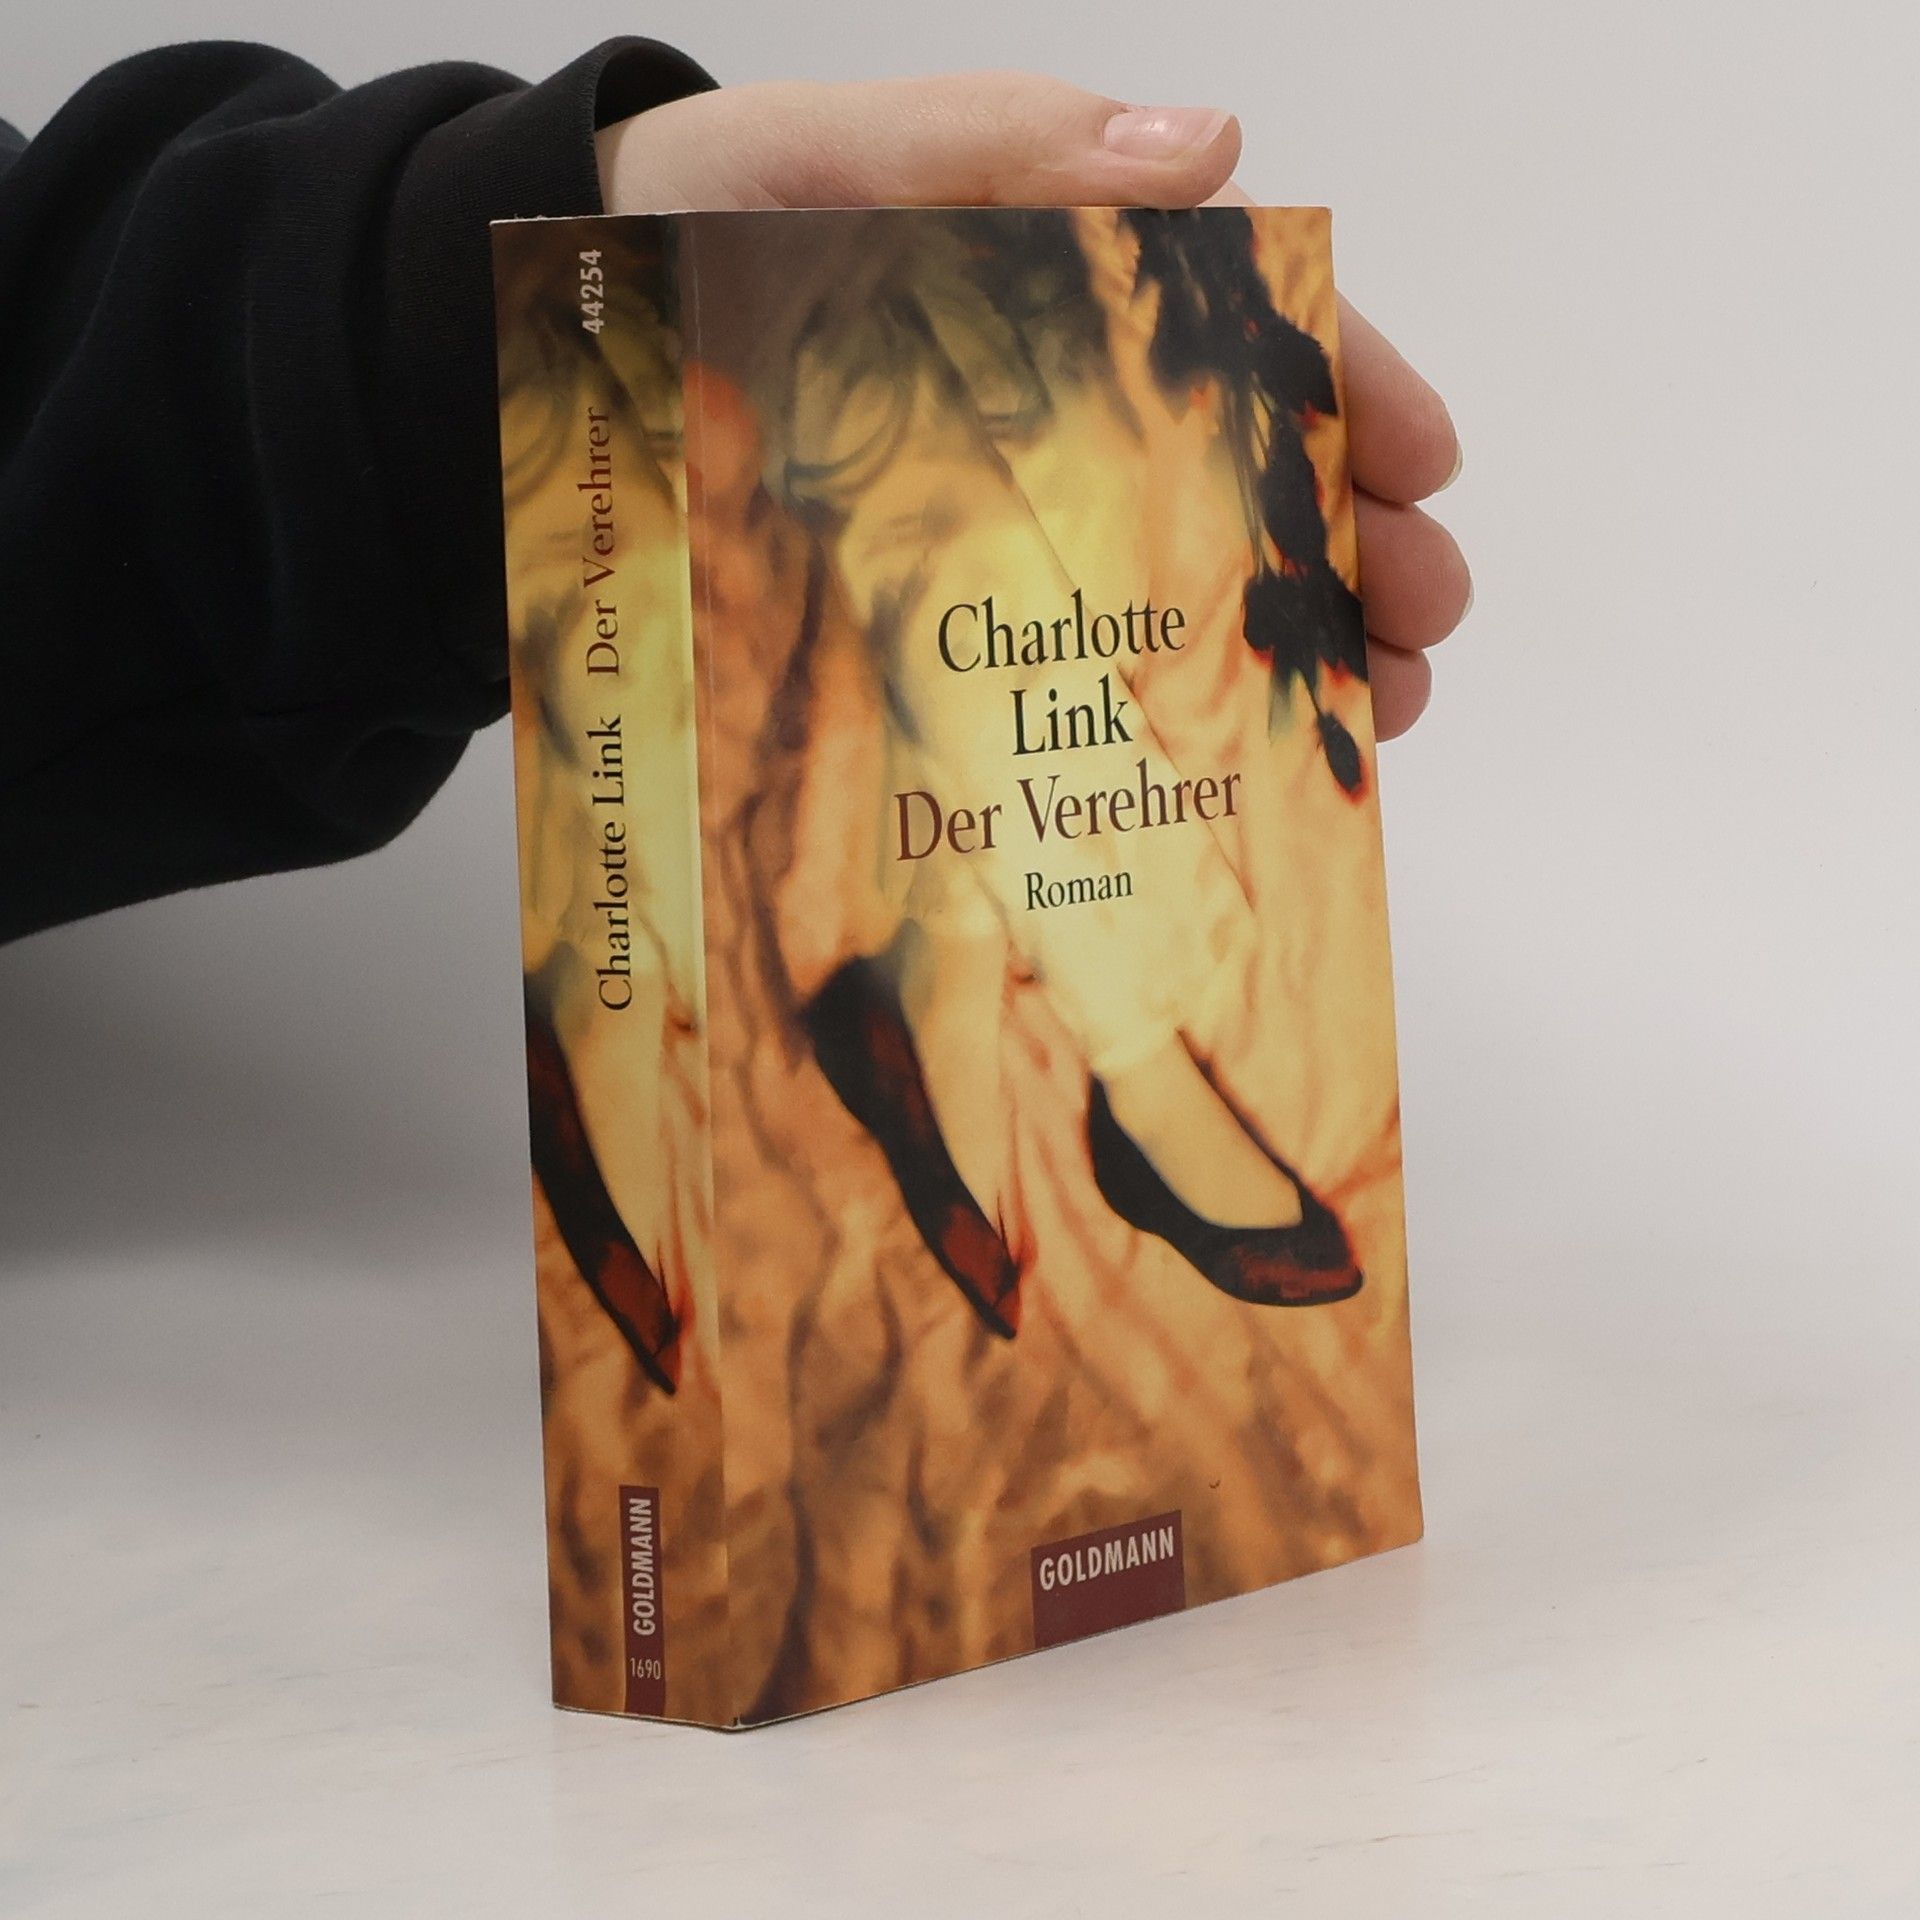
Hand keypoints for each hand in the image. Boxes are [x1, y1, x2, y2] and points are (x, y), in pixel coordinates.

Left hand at [597, 73, 1469, 738]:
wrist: (552, 350)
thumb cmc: (696, 233)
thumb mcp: (837, 160)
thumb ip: (1005, 148)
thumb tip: (1211, 152)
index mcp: (1068, 288)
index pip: (1252, 335)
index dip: (1354, 396)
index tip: (1426, 470)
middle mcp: (1059, 419)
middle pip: (1248, 480)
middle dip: (1357, 550)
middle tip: (1423, 631)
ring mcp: (1007, 526)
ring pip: (1185, 588)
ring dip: (1297, 648)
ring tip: (1375, 714)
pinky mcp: (939, 616)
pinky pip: (1070, 673)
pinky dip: (1159, 718)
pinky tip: (1220, 767)